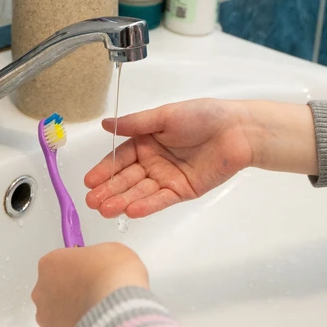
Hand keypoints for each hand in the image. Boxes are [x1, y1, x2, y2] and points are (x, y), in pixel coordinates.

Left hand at [32, 243, 148, 326]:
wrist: (117, 312)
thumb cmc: (114, 279)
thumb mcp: (113, 251)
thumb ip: (98, 258)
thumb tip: (103, 265)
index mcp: (51, 264)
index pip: (59, 264)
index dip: (78, 269)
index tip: (91, 273)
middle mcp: (42, 291)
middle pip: (54, 291)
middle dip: (72, 294)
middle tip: (95, 294)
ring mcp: (46, 318)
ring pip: (57, 316)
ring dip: (73, 315)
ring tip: (98, 315)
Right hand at [85, 99, 254, 218]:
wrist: (237, 130)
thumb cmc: (203, 116)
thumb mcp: (164, 116)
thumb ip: (135, 124)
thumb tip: (106, 123)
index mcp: (147, 141)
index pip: (120, 158)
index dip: (105, 170)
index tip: (89, 182)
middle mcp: (154, 161)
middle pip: (127, 178)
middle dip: (109, 190)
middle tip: (91, 202)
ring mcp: (167, 177)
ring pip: (141, 191)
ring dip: (122, 201)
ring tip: (104, 209)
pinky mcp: (182, 191)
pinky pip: (161, 199)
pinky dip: (147, 205)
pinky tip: (131, 210)